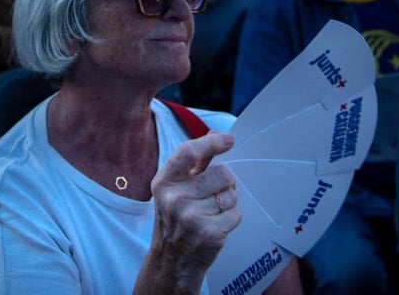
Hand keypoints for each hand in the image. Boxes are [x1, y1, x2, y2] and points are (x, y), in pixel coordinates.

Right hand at [138, 133, 241, 289]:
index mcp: (163, 183)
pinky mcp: (209, 233)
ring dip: (228, 202)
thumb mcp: (175, 190)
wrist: (171, 262)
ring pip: (231, 195)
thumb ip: (194, 163)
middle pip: (221, 173)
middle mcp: (173, 198)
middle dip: (225, 182)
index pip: (187, 152)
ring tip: (212, 212)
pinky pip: (236, 213)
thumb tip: (213, 135)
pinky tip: (216, 225)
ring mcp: (190, 217)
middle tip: (215, 193)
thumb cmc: (175, 219)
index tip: (229, 140)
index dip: (210, 143)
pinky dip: (231, 218)